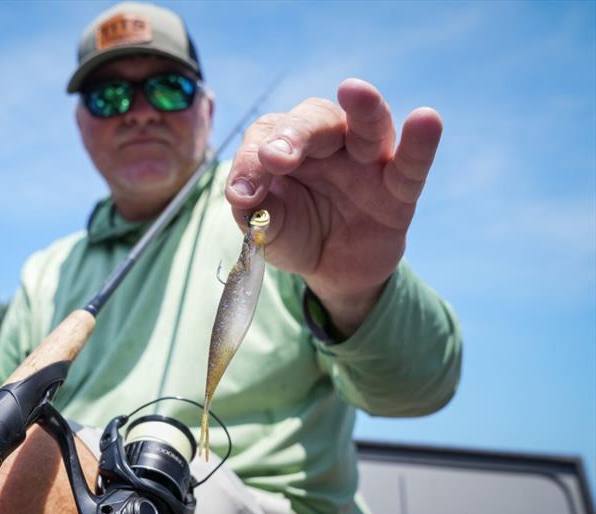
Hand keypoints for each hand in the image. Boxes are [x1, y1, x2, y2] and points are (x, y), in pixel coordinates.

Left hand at [225, 78, 442, 336]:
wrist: (332, 269)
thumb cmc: (295, 234)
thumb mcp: (267, 229)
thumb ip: (254, 212)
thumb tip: (244, 199)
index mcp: (287, 147)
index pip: (266, 138)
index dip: (249, 163)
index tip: (240, 195)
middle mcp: (328, 144)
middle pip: (315, 120)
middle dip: (294, 134)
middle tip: (275, 157)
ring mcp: (366, 162)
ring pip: (366, 126)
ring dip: (362, 108)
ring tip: (354, 90)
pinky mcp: (398, 190)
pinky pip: (411, 165)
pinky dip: (420, 144)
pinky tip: (426, 119)